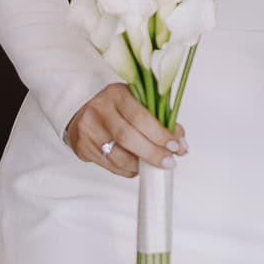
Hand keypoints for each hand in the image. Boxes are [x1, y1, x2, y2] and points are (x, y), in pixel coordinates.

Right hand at [63, 83, 186, 177]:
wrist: (83, 113)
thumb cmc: (118, 108)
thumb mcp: (137, 103)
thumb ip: (161, 120)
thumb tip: (181, 145)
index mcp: (116, 93)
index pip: (140, 115)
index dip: (159, 133)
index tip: (175, 145)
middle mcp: (99, 109)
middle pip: (127, 137)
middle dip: (152, 153)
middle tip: (169, 162)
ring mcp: (88, 129)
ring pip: (118, 155)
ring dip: (140, 165)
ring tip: (154, 166)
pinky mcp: (82, 147)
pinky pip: (110, 165)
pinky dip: (128, 170)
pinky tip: (137, 167)